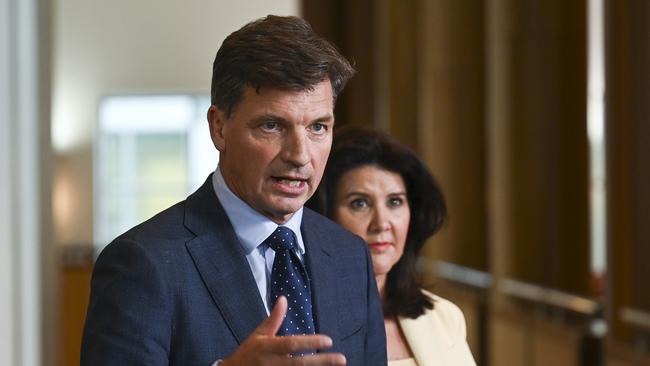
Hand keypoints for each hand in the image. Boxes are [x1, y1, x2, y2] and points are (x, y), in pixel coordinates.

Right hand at [220, 296, 345, 365]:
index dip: (310, 343)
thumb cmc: (248, 353)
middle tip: (342, 358)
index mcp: (268, 348)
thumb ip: (273, 319)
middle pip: (300, 364)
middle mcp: (273, 363)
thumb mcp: (259, 335)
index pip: (292, 344)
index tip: (329, 341)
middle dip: (322, 362)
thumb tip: (283, 299)